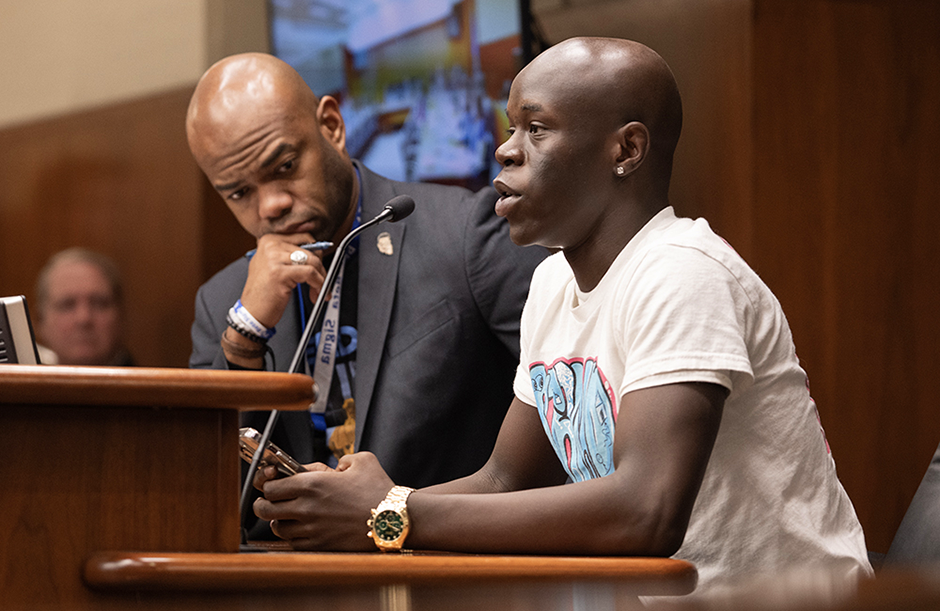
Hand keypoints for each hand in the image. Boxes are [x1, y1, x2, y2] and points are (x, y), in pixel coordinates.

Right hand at [240, 233, 327, 328]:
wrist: (251, 313)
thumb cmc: (263, 293)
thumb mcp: (273, 266)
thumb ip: (289, 255)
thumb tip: (315, 252)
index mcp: (269, 240)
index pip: (304, 238)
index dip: (317, 253)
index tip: (321, 266)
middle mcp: (270, 246)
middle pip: (311, 250)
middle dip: (321, 268)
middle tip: (322, 281)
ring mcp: (274, 258)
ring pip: (313, 261)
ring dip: (322, 278)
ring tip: (319, 291)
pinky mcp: (280, 272)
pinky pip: (310, 273)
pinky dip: (319, 284)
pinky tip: (316, 293)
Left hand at [253, 452, 394, 550]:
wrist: (393, 519)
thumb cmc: (379, 490)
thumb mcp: (362, 460)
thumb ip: (342, 460)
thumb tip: (334, 468)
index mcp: (312, 483)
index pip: (270, 486)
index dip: (268, 484)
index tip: (272, 483)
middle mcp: (307, 507)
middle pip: (265, 509)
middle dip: (264, 504)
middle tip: (270, 502)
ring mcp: (311, 529)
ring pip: (277, 529)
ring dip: (279, 521)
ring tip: (288, 516)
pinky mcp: (320, 546)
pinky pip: (293, 544)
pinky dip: (293, 537)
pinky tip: (303, 530)